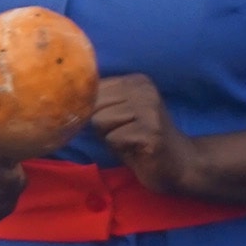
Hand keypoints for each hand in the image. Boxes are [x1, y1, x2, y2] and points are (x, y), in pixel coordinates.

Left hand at [90, 73, 197, 193]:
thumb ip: (100, 103)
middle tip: (125, 135)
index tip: (113, 123)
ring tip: (131, 141)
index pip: (93, 89)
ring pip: (100, 121)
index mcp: (136, 81)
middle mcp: (144, 89)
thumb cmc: (142, 142)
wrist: (181, 165)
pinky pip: (113, 138)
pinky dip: (120, 148)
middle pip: (94, 105)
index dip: (94, 111)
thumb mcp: (120, 115)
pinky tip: (138, 149)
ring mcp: (149, 109)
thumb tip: (65, 100)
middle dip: (102, 126)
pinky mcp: (150, 130)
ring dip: (111, 137)